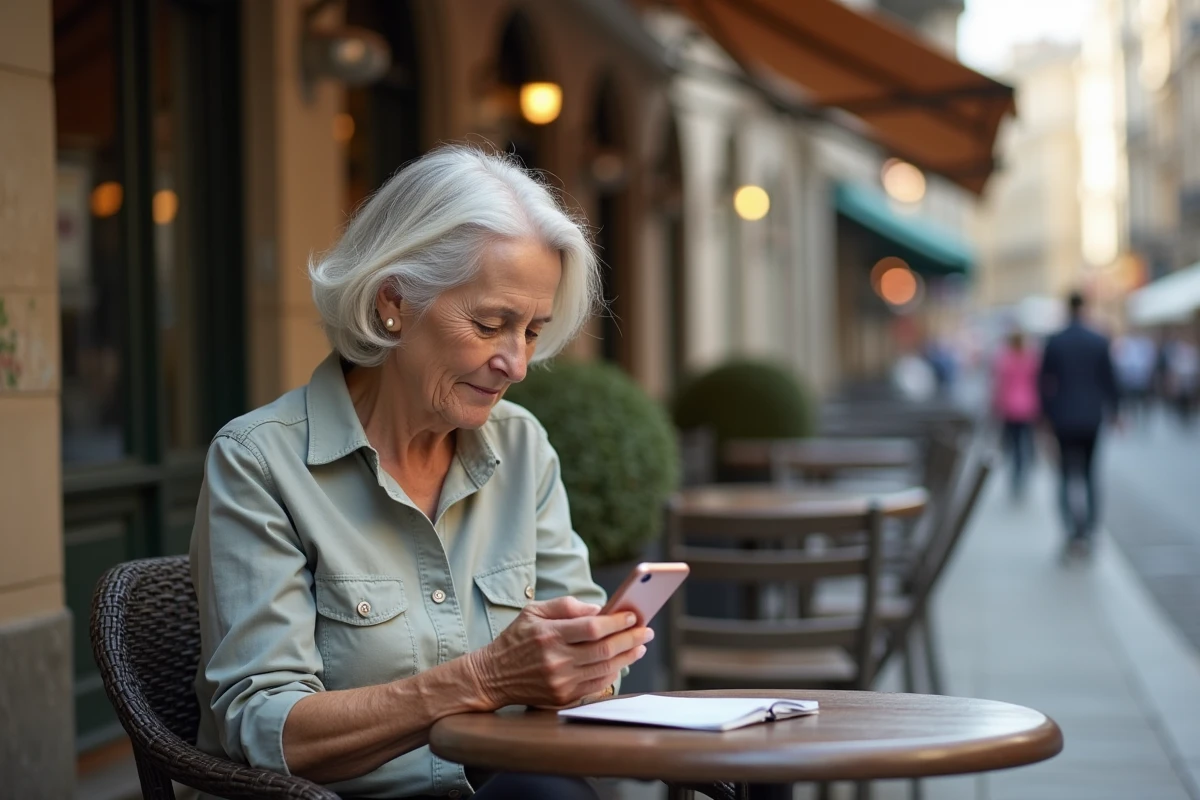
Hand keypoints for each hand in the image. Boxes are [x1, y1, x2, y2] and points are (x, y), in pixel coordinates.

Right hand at [466, 596, 650, 709]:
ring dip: (627, 656)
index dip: (617, 622)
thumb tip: (599, 609)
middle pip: (604, 649)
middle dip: (630, 638)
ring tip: (639, 646)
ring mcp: (560, 682)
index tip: (633, 615)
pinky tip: (621, 662)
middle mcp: (556, 660)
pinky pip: (596, 685)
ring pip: (604, 669)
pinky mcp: (562, 698)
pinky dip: (613, 673)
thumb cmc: (516, 639)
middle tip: (646, 631)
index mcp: (549, 635)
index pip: (593, 627)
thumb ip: (566, 606)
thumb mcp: (533, 612)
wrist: (492, 677)